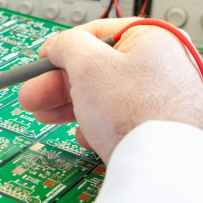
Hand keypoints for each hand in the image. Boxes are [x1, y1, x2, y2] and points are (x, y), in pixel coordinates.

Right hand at [17, 18, 202, 164]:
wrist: (165, 169)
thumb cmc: (136, 112)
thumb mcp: (88, 65)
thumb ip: (66, 45)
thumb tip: (57, 46)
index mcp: (154, 37)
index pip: (97, 33)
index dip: (62, 48)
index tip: (40, 64)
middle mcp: (166, 65)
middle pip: (100, 69)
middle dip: (59, 84)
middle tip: (34, 96)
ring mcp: (168, 99)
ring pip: (109, 97)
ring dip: (73, 106)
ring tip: (46, 118)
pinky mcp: (165, 129)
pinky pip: (125, 120)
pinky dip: (101, 126)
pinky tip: (87, 137)